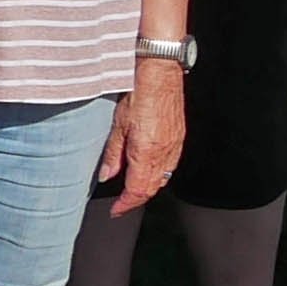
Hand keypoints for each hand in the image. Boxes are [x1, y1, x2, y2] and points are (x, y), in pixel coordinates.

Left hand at [104, 62, 186, 215]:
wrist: (160, 75)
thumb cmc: (139, 94)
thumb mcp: (118, 125)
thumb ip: (113, 154)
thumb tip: (107, 176)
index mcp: (146, 153)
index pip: (137, 191)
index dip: (125, 205)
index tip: (116, 211)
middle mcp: (164, 154)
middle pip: (151, 189)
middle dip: (135, 200)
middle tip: (121, 205)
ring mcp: (174, 147)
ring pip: (162, 180)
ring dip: (147, 189)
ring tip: (132, 192)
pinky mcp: (179, 139)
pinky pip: (170, 166)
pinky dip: (159, 175)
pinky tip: (149, 171)